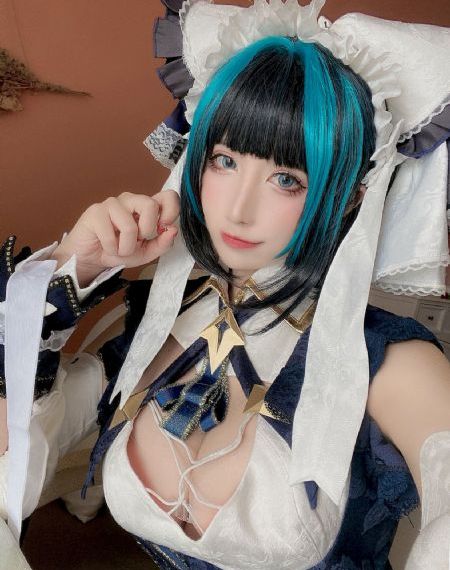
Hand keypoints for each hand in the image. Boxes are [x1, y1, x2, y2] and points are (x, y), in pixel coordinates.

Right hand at [54, 190, 178, 278]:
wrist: (91, 258)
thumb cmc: (118, 250)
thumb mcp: (145, 253)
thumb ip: (162, 244)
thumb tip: (172, 231)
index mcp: (146, 207)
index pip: (167, 196)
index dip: (171, 210)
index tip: (164, 226)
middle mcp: (131, 200)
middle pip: (150, 204)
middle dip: (146, 231)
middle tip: (136, 241)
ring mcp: (112, 204)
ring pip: (130, 226)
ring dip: (125, 247)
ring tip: (118, 248)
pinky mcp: (96, 211)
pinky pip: (111, 235)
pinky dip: (111, 248)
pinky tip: (106, 246)